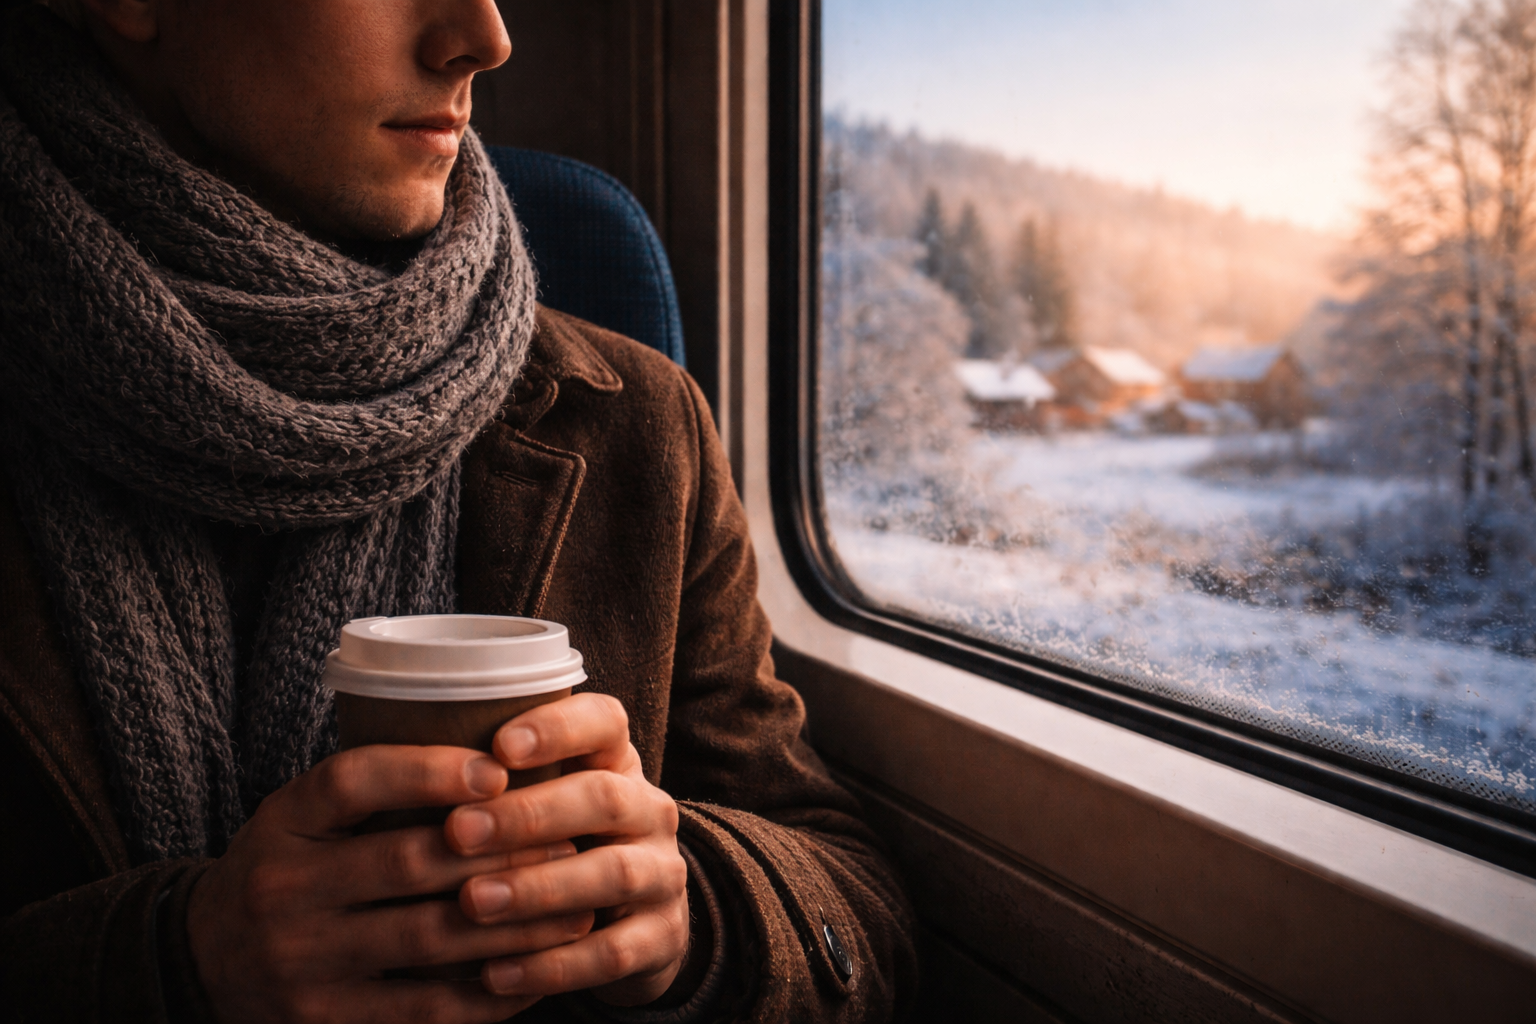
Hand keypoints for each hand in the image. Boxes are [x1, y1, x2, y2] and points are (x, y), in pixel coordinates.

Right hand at [186, 745, 594, 1023]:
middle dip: (500, 852)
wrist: (204, 962)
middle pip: (407, 862)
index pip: (353, 781)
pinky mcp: (325, 1022)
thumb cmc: (289, 867)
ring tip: (574, 909)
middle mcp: (282, 890)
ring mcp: (301, 963)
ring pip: (429, 939)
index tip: (499, 771)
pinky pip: (424, 1009)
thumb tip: (499, 758)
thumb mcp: (304, 815)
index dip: (428, 772)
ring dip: (513, 925)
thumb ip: (375, 788)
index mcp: (283, 822)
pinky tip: (535, 973)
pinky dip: (487, 993)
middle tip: (568, 844)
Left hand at [445, 694, 691, 1006]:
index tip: (498, 745)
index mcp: (618, 763)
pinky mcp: (663, 937)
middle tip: (457, 831)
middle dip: (528, 815)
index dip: (557, 728)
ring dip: (539, 887)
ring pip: (614, 873)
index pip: (604, 722)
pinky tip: (495, 972)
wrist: (639, 920)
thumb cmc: (565, 844)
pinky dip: (552, 965)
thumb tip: (399, 768)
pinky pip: (613, 952)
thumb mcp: (545, 799)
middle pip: (605, 797)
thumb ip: (497, 782)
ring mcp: (663, 873)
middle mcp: (650, 810)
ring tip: (472, 903)